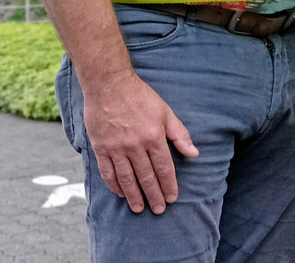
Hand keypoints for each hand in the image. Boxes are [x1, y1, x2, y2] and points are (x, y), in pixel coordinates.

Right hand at [81, 71, 199, 213]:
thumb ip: (180, 134)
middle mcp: (135, 145)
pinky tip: (120, 194)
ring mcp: (116, 148)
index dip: (168, 185)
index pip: (164, 167)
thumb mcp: (165, 111)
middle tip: (158, 210)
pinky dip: (114, 185)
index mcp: (154, 136)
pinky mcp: (100, 147)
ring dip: (134, 196)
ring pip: (127, 178)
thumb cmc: (140, 96)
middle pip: (146, 177)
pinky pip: (107, 172)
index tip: (172, 198)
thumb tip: (194, 153)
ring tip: (139, 208)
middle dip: (154, 195)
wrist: (109, 84)